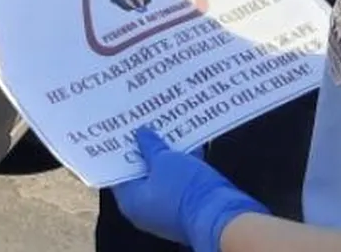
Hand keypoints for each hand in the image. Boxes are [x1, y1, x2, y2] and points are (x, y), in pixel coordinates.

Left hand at [114, 127, 265, 251]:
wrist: (222, 215)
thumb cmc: (187, 190)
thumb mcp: (164, 160)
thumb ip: (150, 146)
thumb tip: (141, 134)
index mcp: (132, 201)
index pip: (119, 172)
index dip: (121, 149)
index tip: (124, 129)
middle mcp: (146, 209)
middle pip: (142, 173)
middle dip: (146, 148)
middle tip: (145, 124)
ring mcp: (168, 209)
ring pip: (164, 176)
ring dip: (167, 154)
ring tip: (167, 126)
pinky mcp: (188, 207)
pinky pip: (181, 181)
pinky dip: (183, 163)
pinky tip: (189, 140)